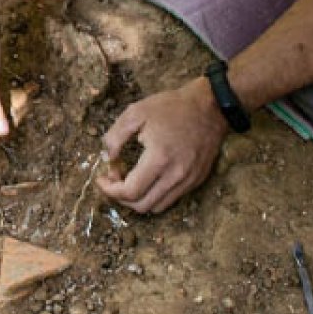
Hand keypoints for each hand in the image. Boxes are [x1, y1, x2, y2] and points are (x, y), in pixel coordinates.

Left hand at [97, 77, 228, 212]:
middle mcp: (176, 175)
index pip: (130, 192)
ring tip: (131, 179)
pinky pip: (171, 199)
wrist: (210, 106)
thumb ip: (115, 136)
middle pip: (142, 206)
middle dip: (121, 197)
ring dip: (138, 199)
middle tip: (114, 178)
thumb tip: (107, 159)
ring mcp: (189, 181)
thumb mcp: (136, 112)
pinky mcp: (197, 180)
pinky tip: (150, 177)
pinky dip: (155, 195)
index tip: (102, 178)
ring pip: (157, 207)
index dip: (110, 190)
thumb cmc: (172, 107)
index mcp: (159, 159)